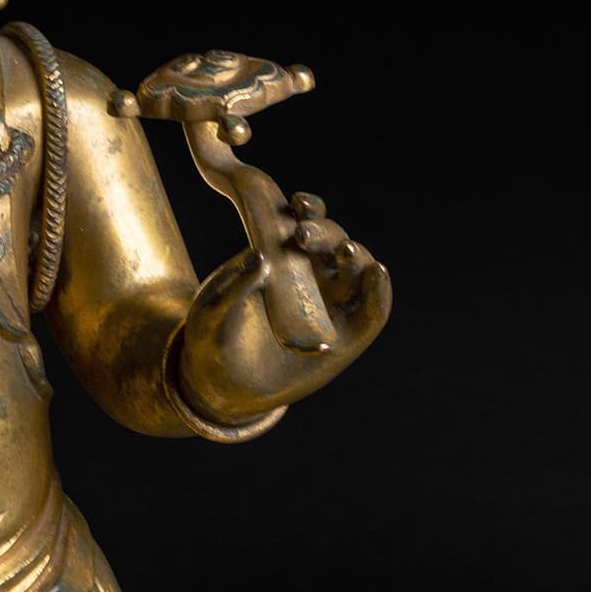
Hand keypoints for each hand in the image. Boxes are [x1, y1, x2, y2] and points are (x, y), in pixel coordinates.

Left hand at [177, 190, 391, 417]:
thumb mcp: (211, 311)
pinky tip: (378, 275)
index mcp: (284, 257)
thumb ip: (233, 286)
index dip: (310, 210)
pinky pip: (372, 313)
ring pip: (359, 271)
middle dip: (326, 233)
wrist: (220, 387)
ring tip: (346, 251)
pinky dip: (380, 293)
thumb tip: (259, 257)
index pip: (306, 223)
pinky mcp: (348, 339)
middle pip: (335, 243)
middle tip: (304, 235)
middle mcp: (315, 276)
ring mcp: (334, 306)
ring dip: (358, 257)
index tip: (298, 204)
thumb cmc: (212, 338)